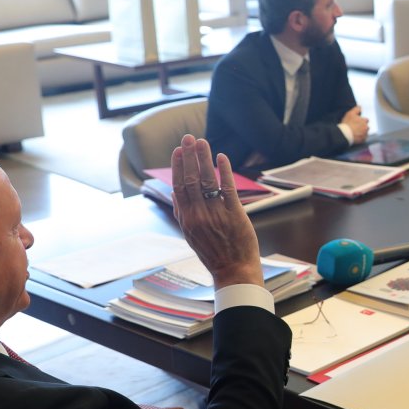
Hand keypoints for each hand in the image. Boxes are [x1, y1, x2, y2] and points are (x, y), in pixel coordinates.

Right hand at [171, 135, 262, 289]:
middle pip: (191, 179)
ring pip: (207, 180)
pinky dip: (224, 170)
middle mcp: (198, 214)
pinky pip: (227, 187)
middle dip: (188, 157)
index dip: (177, 167)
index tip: (177, 151)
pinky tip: (221, 157)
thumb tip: (174, 193)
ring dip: (203, 159)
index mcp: (186, 219)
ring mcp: (216, 213)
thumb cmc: (213, 253)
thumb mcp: (191, 235)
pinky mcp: (234, 213)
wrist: (233, 270)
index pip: (178, 187)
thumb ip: (182, 214)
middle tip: (188, 138)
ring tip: (202, 142)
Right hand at [342, 107, 368, 142]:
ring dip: (362, 132)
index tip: (357, 122)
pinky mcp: (363, 140)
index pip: (366, 119)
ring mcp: (365, 134)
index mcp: (364, 121)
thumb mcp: (350, 113)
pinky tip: (355, 136)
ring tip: (355, 132)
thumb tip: (360, 107)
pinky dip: (360, 137)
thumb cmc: (347, 123)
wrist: (345, 134)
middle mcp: (366, 127)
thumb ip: (357, 109)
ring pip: (365, 132)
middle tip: (356, 127)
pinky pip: (363, 138)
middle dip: (362, 126)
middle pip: (366, 126)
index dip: (361, 120)